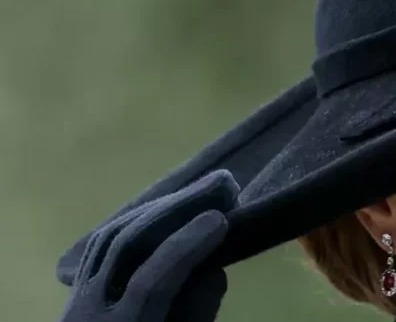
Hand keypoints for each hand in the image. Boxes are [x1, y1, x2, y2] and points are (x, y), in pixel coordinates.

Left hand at [57, 169, 238, 321]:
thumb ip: (196, 316)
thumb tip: (214, 270)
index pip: (151, 281)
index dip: (186, 246)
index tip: (221, 218)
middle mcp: (88, 317)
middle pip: (125, 249)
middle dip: (175, 212)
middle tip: (219, 187)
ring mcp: (74, 306)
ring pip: (108, 241)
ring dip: (156, 211)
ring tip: (197, 193)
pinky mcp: (74, 298)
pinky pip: (98, 249)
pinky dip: (132, 224)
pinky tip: (162, 213)